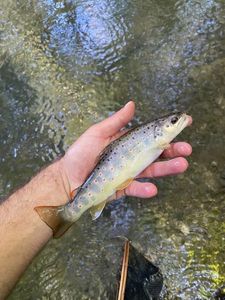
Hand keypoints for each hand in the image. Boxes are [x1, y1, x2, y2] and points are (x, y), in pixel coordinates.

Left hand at [61, 101, 191, 199]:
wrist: (67, 179)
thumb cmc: (80, 154)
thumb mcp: (98, 133)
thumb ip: (116, 121)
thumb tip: (132, 104)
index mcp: (126, 142)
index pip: (150, 135)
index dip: (166, 131)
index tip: (184, 124)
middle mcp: (130, 156)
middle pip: (155, 153)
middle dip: (172, 150)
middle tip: (187, 149)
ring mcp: (128, 172)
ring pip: (151, 170)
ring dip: (167, 168)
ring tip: (181, 165)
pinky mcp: (123, 187)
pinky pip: (136, 188)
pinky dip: (145, 189)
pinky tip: (152, 188)